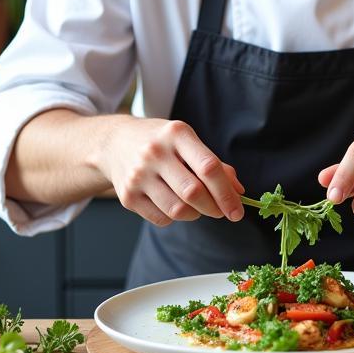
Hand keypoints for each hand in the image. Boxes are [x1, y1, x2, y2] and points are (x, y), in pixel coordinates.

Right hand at [97, 115, 244, 226]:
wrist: (114, 143)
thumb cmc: (161, 142)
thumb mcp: (187, 141)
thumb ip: (214, 164)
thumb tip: (238, 191)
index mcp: (176, 133)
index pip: (209, 167)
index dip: (227, 193)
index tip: (237, 210)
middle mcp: (154, 152)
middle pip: (193, 192)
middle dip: (214, 208)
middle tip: (221, 211)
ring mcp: (138, 175)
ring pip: (178, 210)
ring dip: (195, 214)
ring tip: (196, 205)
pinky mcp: (127, 196)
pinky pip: (161, 219)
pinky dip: (174, 218)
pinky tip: (173, 203)